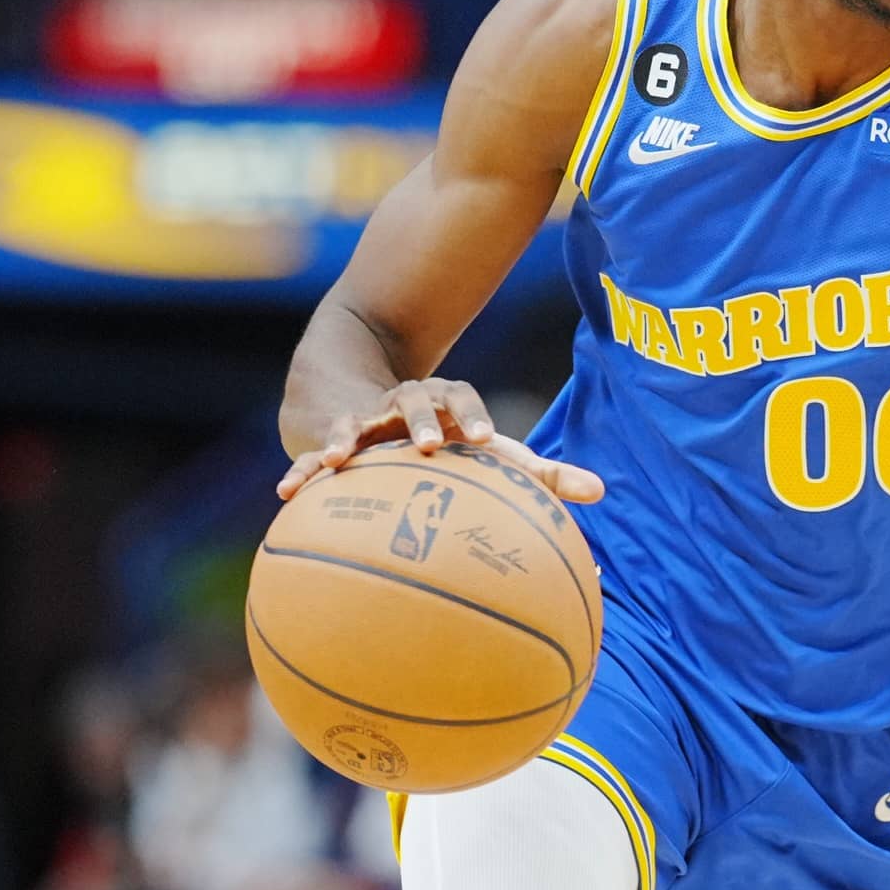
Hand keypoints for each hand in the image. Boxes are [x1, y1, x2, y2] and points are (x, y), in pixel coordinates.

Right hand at [280, 377, 603, 503]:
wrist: (370, 403)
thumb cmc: (448, 442)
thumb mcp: (489, 454)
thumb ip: (543, 475)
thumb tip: (603, 491)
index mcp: (444, 406)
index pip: (462, 397)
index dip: (473, 414)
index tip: (484, 438)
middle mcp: (404, 405)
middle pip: (412, 400)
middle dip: (418, 419)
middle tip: (425, 444)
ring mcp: (365, 422)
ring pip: (357, 423)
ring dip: (350, 436)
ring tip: (342, 456)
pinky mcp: (331, 443)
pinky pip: (314, 456)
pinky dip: (303, 470)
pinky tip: (286, 492)